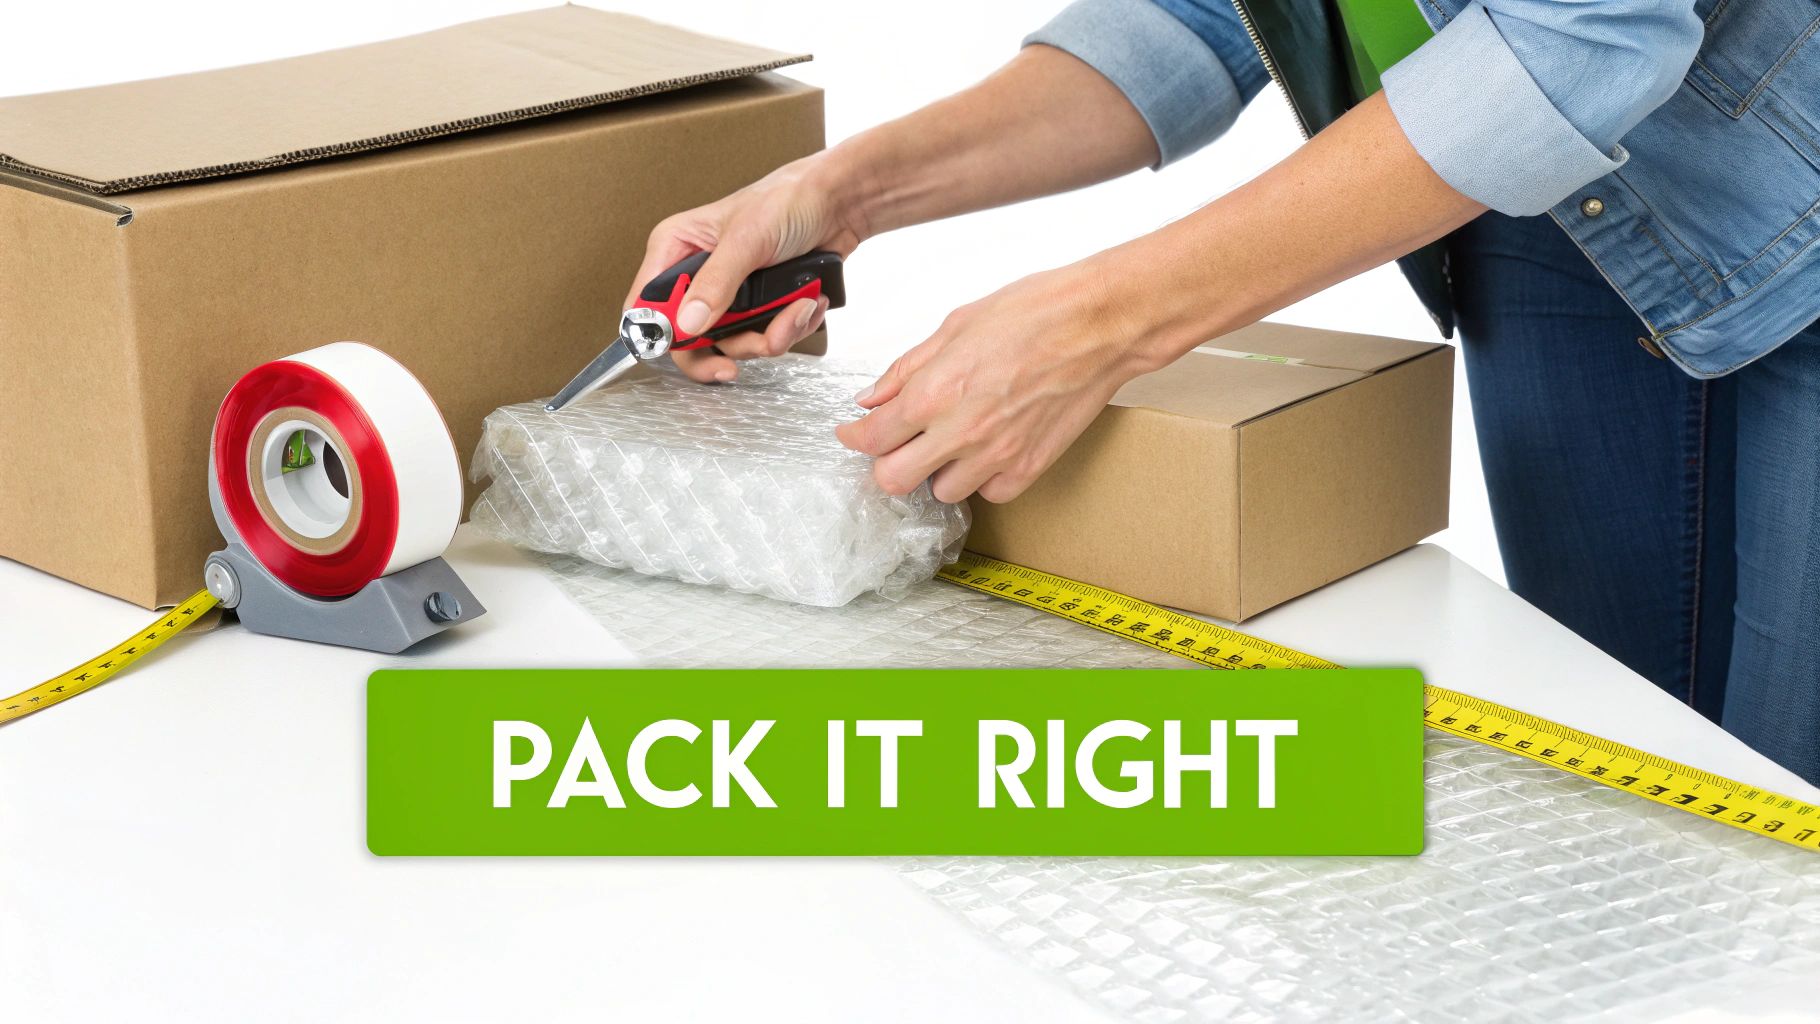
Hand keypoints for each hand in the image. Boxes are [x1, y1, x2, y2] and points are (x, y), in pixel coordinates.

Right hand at [630, 154, 868, 381]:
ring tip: (798, 307)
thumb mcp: (747, 239)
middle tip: (751, 350)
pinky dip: (791, 328)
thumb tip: (687, 323)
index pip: (646, 304)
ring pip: (733, 344)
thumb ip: (716, 283)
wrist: (839, 204)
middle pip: (690, 339)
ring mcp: (729, 295)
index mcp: (677, 248)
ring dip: (770, 335)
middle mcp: (697, 275)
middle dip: (730, 346)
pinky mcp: (759, 307)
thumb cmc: (788, 200)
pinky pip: (766, 338)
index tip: (692, 346)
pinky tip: (806, 303)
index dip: (661, 332)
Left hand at [835, 264, 1154, 503]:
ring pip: (941, 492)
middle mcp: (961, 431)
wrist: (1101, 325)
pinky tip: (987, 449)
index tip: (854, 432)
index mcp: (935, 391)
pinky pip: (988, 494)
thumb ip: (908, 368)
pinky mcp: (1028, 468)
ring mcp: (996, 455)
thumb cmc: (1037, 312)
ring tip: (951, 441)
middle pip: (893, 480)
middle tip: (896, 444)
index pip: (872, 436)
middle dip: (887, 463)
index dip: (854, 437)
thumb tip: (873, 396)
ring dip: (937, 471)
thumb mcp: (956, 325)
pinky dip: (982, 478)